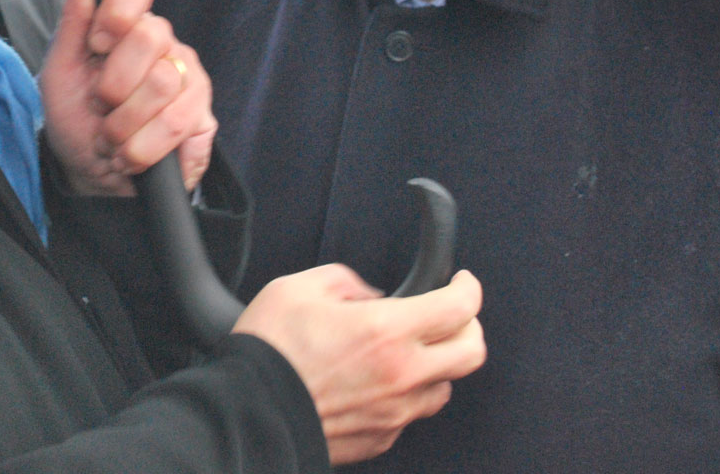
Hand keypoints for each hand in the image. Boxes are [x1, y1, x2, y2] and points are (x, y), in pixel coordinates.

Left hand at [39, 0, 215, 195]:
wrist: (91, 175)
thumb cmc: (75, 118)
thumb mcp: (61, 71)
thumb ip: (74, 19)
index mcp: (129, 24)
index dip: (116, 11)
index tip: (96, 45)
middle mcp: (165, 44)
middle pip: (149, 36)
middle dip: (112, 84)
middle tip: (100, 106)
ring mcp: (190, 80)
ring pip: (163, 84)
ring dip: (123, 125)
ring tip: (112, 138)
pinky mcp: (204, 120)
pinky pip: (180, 125)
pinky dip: (144, 148)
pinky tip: (133, 155)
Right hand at [234, 266, 484, 464]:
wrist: (248, 411)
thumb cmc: (268, 351)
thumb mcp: (299, 287)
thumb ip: (346, 281)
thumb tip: (367, 295)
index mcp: (385, 331)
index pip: (458, 308)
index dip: (468, 288)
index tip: (461, 283)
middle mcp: (401, 375)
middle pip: (471, 352)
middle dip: (469, 327)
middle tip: (450, 315)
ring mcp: (394, 412)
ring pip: (444, 387)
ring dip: (436, 366)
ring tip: (408, 353)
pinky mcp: (381, 438)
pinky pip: (410, 414)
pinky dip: (404, 395)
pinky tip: (378, 382)